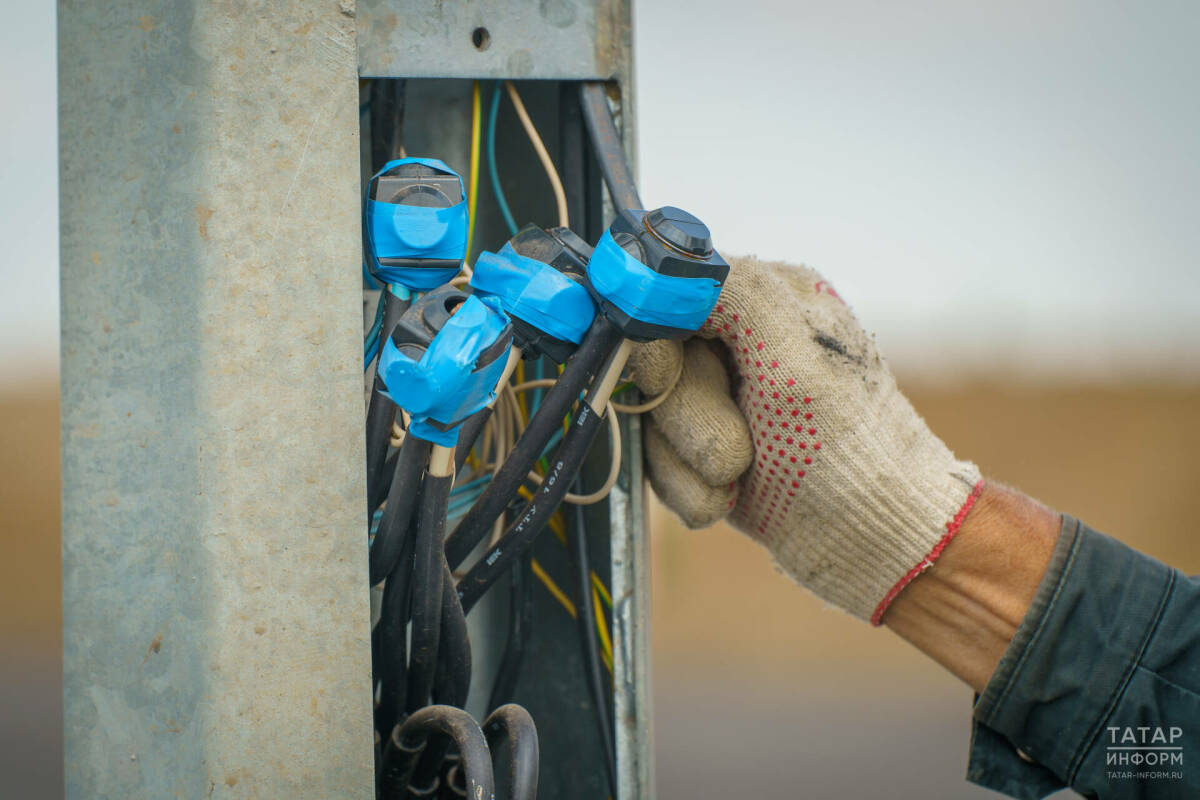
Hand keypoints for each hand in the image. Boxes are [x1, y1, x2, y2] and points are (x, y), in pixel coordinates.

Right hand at [629, 256, 981, 622]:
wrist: (873, 545)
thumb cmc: (853, 454)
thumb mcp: (795, 362)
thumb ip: (731, 294)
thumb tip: (661, 261)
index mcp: (768, 297)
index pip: (671, 285)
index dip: (653, 328)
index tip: (662, 371)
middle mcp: (738, 337)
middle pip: (652, 354)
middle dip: (686, 414)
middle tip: (735, 451)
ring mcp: (717, 393)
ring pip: (648, 410)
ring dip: (685, 459)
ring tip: (737, 480)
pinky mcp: (701, 442)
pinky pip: (654, 453)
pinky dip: (684, 485)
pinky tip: (726, 499)